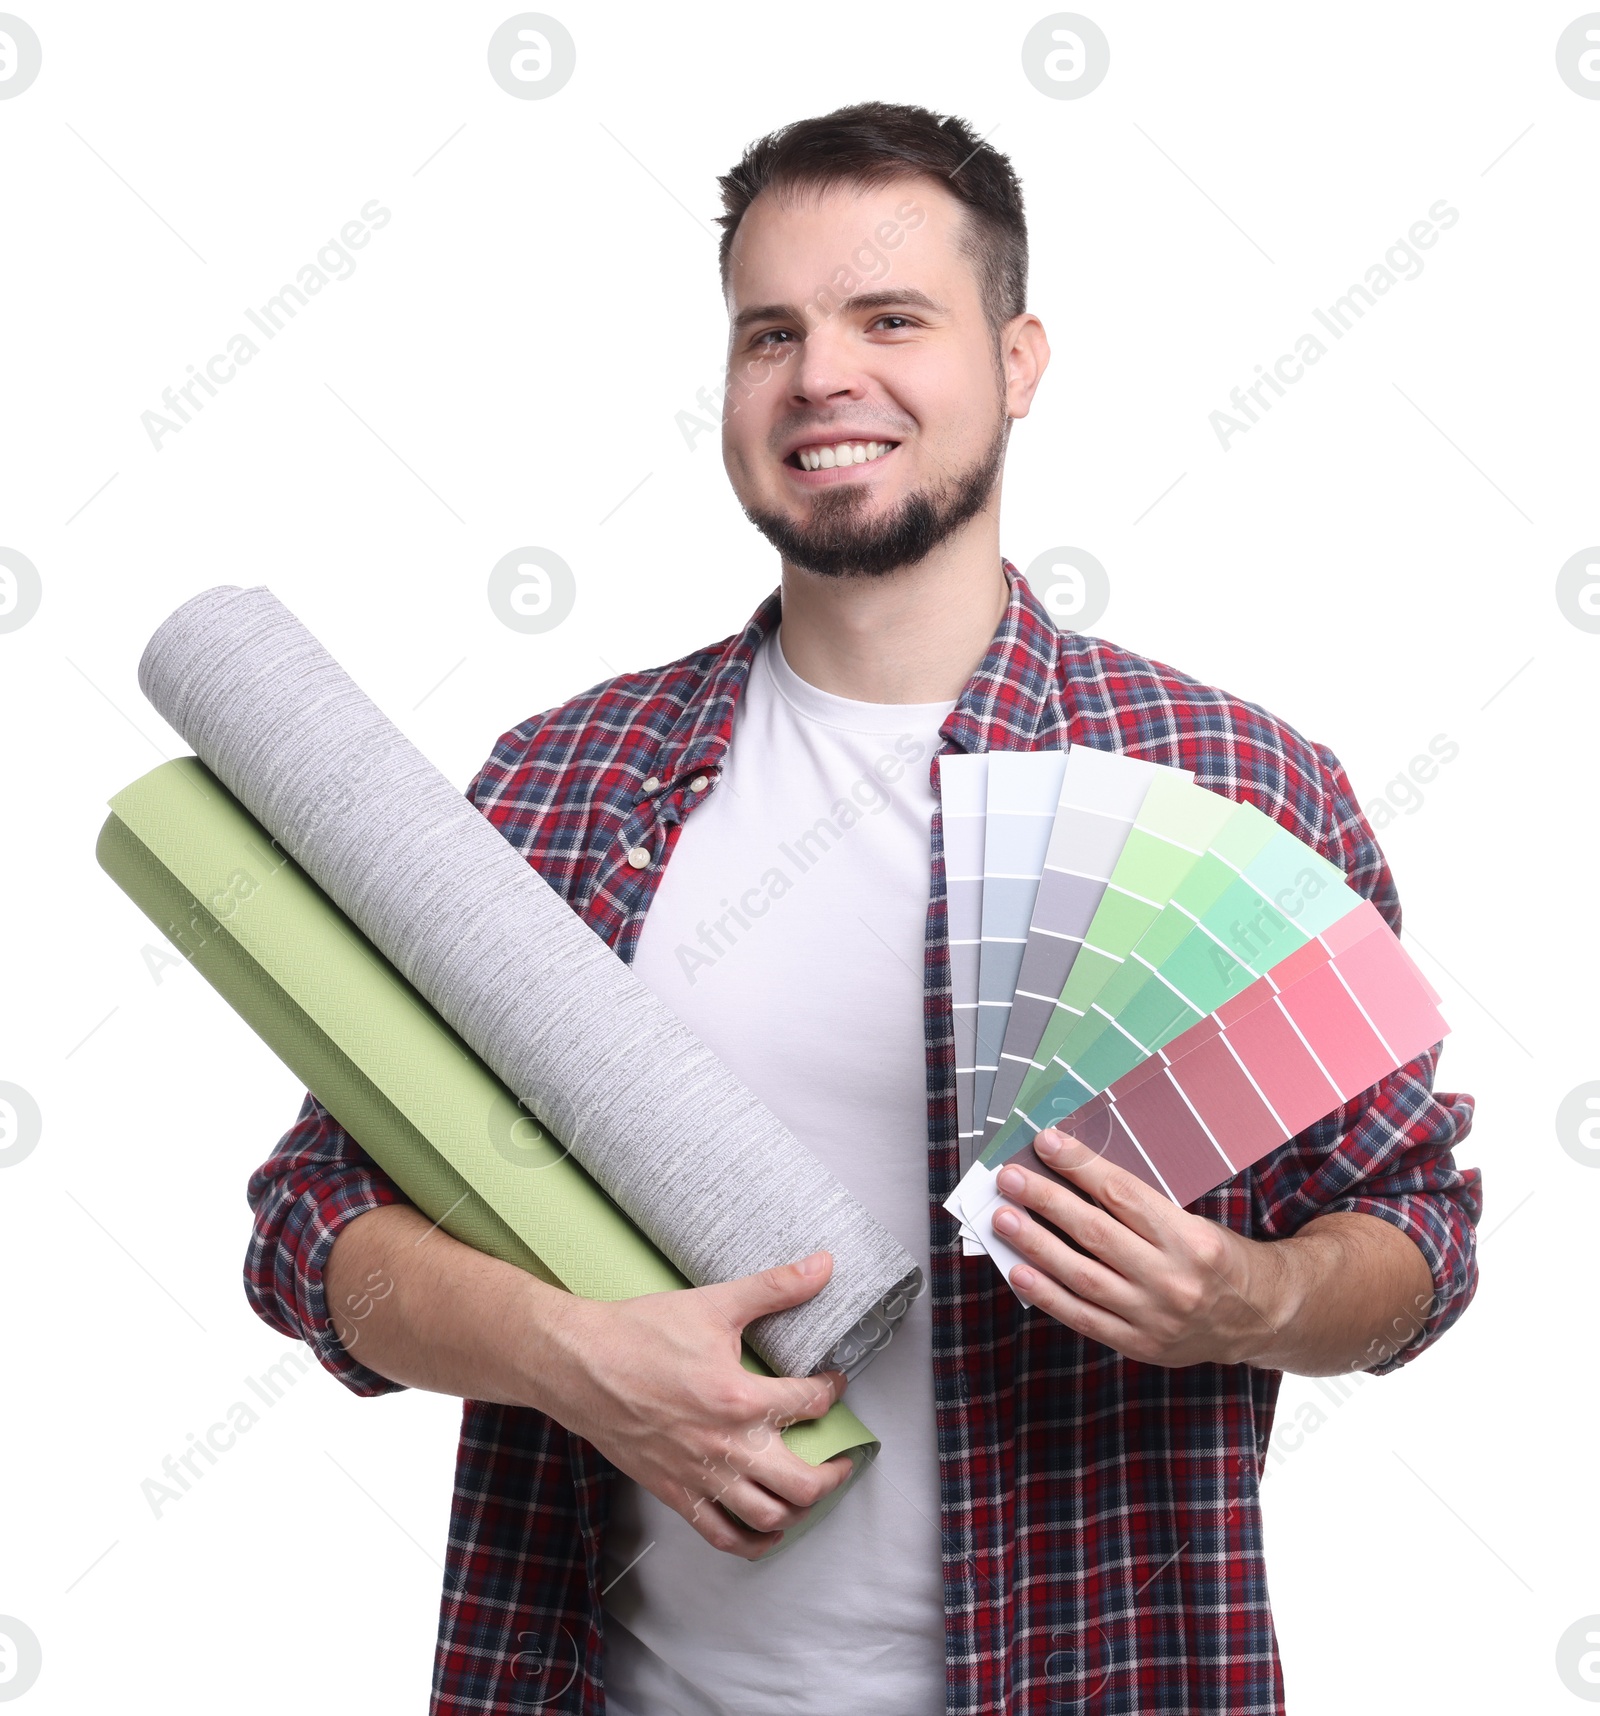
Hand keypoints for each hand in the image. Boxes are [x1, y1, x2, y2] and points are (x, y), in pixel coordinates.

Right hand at [539, 1250, 854, 1558]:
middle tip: (841, 1456)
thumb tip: (823, 1265)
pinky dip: (753, 1542)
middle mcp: (725, 1446)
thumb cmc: (640, 1333)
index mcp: (740, 1398)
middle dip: (834, 1472)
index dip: (832, 1391)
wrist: (578, 1364)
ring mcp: (700, 1476)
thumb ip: (775, 1287)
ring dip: (799, 1509)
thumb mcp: (714, 1303)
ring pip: (769, 1518)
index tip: (833, 1382)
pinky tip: (767, 1528)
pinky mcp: (675, 1493)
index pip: (810, 1404)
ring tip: (809, 1489)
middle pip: (804, 1484)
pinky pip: (722, 1536)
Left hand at [990, 1130, 1283, 1367]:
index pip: (1123, 1194)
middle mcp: (1173, 1279)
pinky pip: (1083, 1318)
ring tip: (1003, 1218)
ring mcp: (1154, 1317)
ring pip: (1083, 1276)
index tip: (1046, 1142)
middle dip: (1046, 1200)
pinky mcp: (1139, 1344)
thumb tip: (1073, 1176)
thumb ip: (1139, 1208)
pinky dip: (1047, 1294)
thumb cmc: (1218, 1257)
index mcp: (1191, 1239)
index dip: (1080, 1166)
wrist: (1259, 1318)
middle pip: (1096, 1233)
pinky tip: (1019, 1271)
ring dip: (1036, 1244)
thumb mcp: (1194, 1223)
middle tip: (1009, 1178)